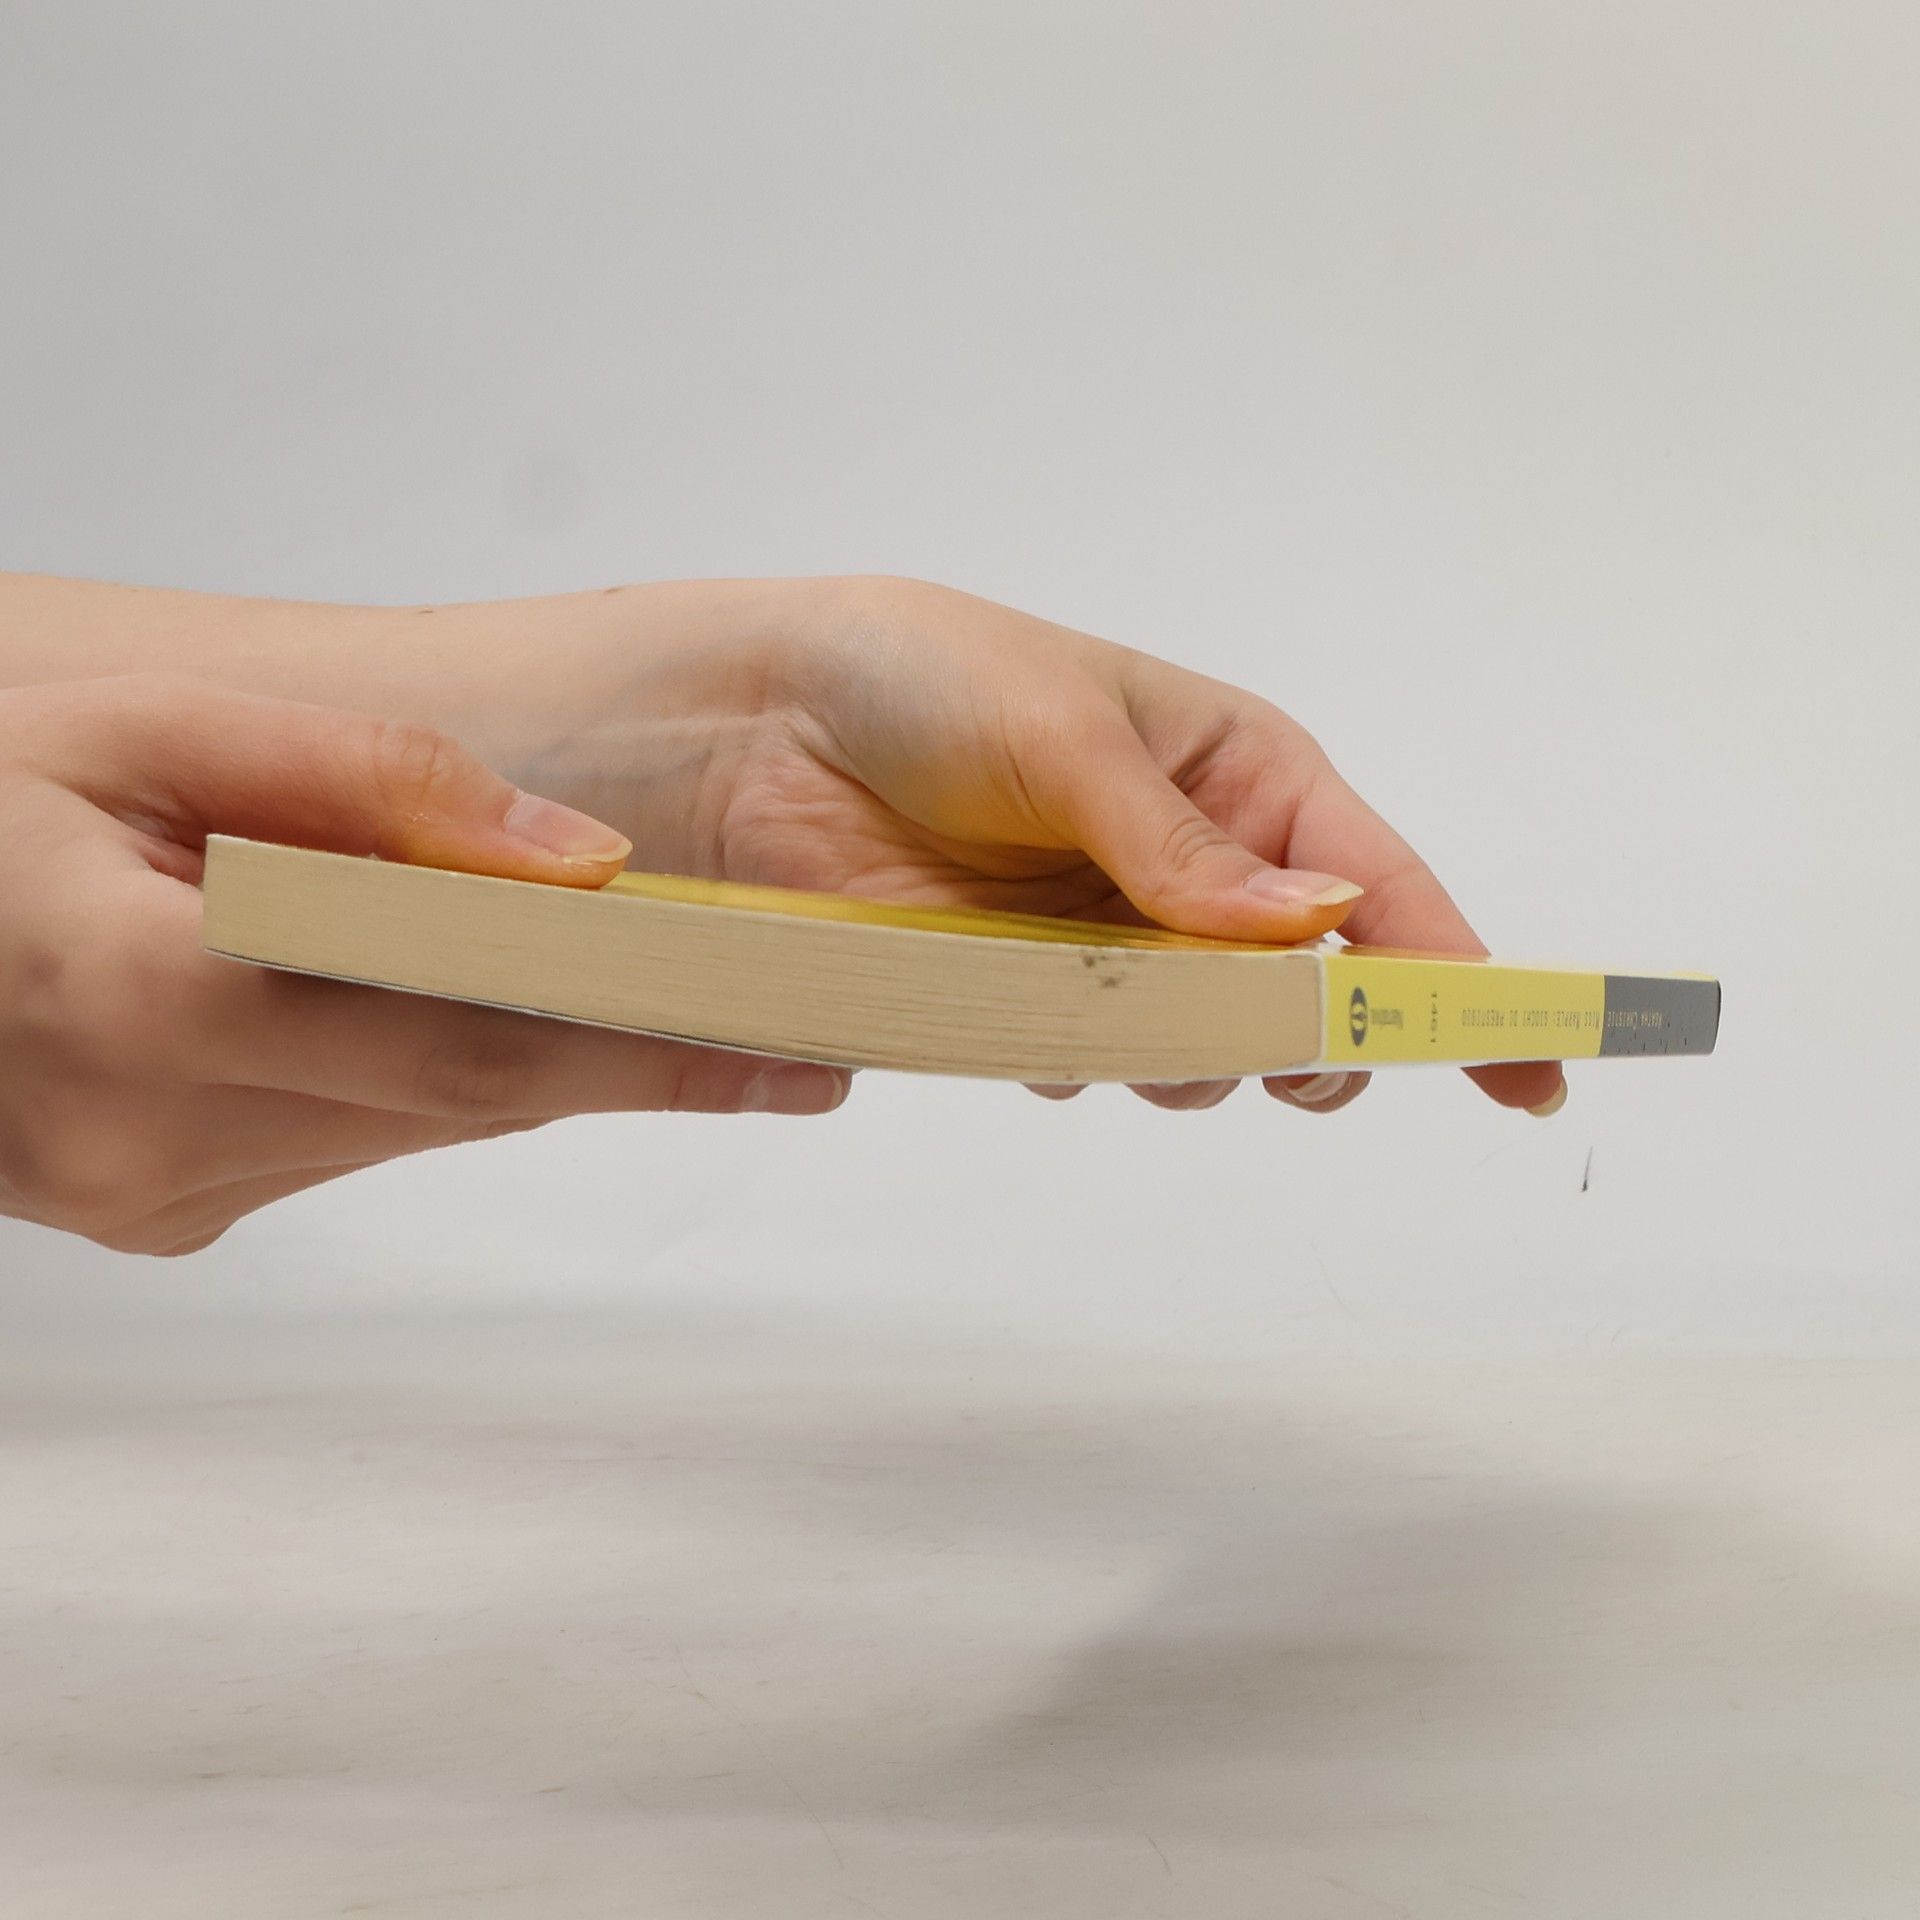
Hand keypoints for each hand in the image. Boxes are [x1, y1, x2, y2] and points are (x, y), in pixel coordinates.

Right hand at [0, 676, 847, 1255]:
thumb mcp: (150, 729)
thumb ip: (374, 784)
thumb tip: (581, 865)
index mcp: (145, 998)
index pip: (471, 1052)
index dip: (652, 1057)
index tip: (800, 1058)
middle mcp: (151, 1130)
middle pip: (459, 1098)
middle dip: (618, 1053)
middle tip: (772, 1015)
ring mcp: (147, 1188)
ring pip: (407, 1124)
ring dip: (505, 1051)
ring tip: (600, 978)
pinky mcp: (153, 1208)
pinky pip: (338, 1140)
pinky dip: (402, 1071)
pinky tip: (407, 996)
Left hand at [635, 577, 1564, 1114]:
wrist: (761, 726)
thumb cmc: (927, 678)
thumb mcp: (1068, 735)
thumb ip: (1182, 848)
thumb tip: (1313, 935)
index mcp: (1241, 775)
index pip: (1382, 891)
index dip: (1460, 979)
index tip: (1527, 1067)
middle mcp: (1196, 864)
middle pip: (1313, 994)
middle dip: (1314, 1044)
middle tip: (1281, 1069)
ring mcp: (1118, 934)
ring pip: (1209, 1047)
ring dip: (1190, 1063)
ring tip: (1118, 1020)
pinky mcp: (1034, 986)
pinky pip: (1100, 1060)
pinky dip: (1089, 1065)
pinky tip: (1036, 1024)